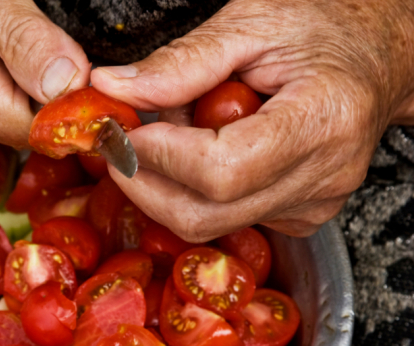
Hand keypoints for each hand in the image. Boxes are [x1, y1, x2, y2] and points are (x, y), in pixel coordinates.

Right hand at [0, 0, 89, 154]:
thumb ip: (26, 40)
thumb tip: (70, 83)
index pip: (40, 128)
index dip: (70, 102)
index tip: (82, 72)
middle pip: (30, 127)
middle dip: (42, 88)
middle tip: (20, 41)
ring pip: (16, 122)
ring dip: (22, 87)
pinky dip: (7, 91)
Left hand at [91, 0, 413, 240]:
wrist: (375, 57)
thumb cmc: (322, 30)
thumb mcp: (250, 24)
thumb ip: (180, 62)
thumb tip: (114, 88)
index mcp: (321, 120)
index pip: (221, 170)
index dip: (160, 157)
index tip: (125, 132)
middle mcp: (323, 176)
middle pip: (206, 214)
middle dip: (146, 183)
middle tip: (124, 142)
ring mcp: (312, 205)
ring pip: (209, 220)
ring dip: (172, 182)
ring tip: (184, 129)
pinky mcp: (298, 216)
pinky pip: (226, 216)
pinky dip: (197, 189)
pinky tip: (210, 148)